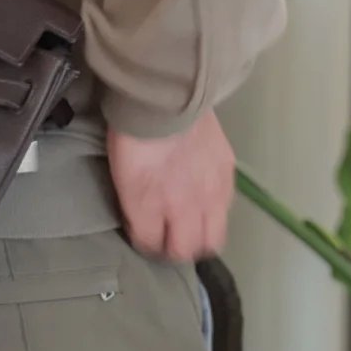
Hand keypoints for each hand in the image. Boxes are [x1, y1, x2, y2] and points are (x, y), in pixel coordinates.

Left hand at [109, 110, 235, 261]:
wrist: (166, 98)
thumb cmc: (133, 133)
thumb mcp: (123, 175)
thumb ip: (137, 205)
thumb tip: (144, 221)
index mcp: (148, 208)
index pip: (150, 246)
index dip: (146, 244)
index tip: (144, 235)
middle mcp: (182, 209)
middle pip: (185, 251)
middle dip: (175, 250)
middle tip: (169, 238)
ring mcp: (210, 194)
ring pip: (211, 239)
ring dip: (200, 238)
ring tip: (192, 226)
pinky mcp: (227, 176)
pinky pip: (225, 210)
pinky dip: (215, 212)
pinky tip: (206, 201)